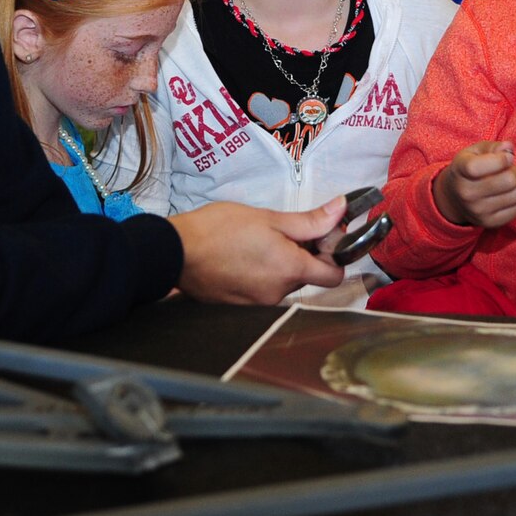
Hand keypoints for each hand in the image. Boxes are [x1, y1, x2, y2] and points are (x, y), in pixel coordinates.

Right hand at [171, 198, 347, 304]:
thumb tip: (340, 210)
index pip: (334, 275)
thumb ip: (309, 220)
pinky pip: (264, 289)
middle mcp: (278, 293)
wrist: (175, 252)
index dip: (335, 254)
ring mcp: (259, 303)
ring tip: (258, 241)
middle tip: (285, 230)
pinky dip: (262, 273)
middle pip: (308, 276)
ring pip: (285, 282)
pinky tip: (244, 255)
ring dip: (281, 263)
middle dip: (305, 254)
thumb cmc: (218, 230)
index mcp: (290, 270)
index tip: (322, 236)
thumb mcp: (269, 218)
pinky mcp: (241, 305)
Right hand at [435, 142, 515, 229]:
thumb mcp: (475, 152)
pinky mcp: (489, 223)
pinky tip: (508, 194)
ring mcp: (478, 211)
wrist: (453, 198)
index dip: (502, 158)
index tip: (507, 156)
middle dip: (514, 170)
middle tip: (508, 169)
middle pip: (509, 180)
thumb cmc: (469, 169)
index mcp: (460, 170)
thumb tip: (509, 148)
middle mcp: (467, 193)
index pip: (481, 166)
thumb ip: (493, 147)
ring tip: (507, 182)